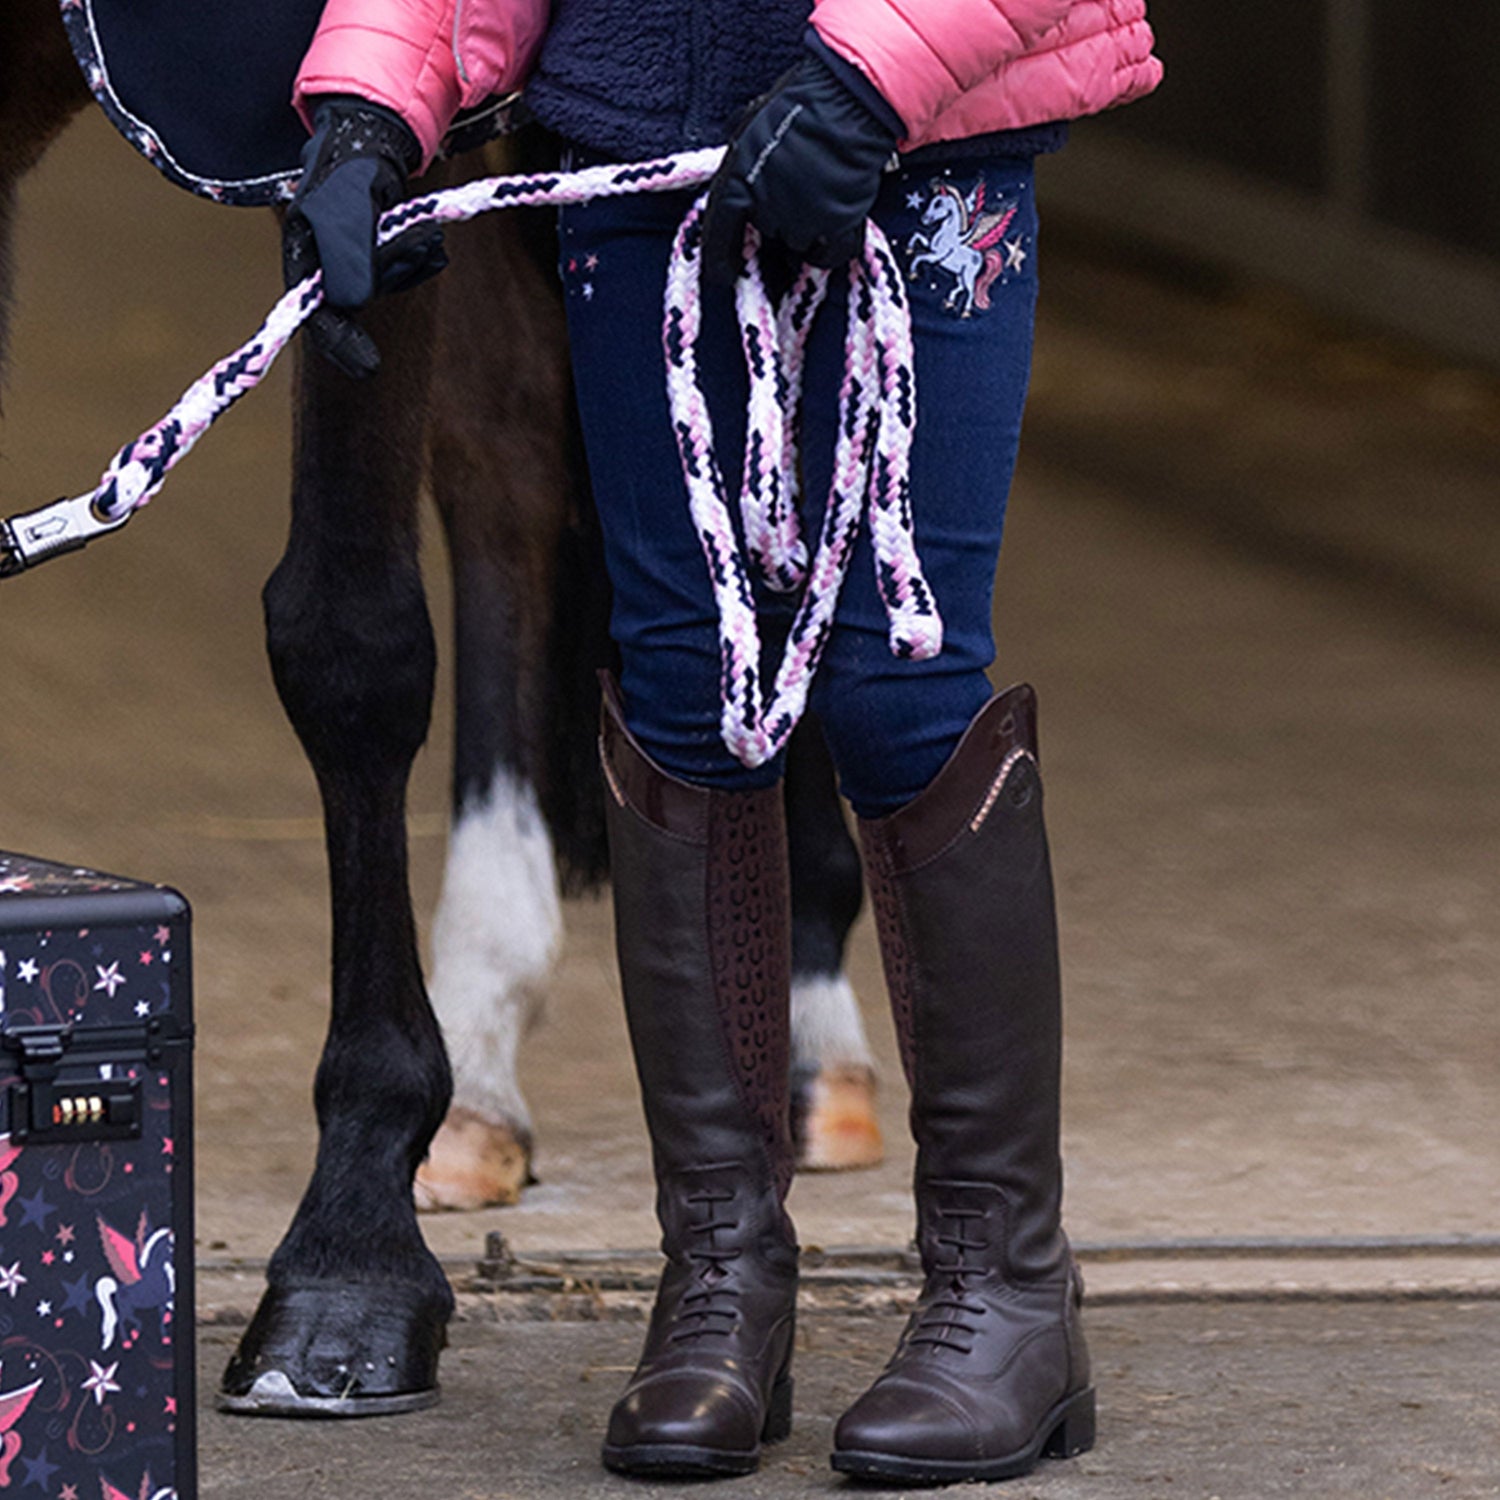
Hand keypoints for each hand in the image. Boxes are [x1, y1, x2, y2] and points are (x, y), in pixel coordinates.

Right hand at [284, 96, 449, 378]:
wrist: (372, 142)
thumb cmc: (350, 169)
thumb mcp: (347, 205)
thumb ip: (348, 252)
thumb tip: (352, 303)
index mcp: (304, 262)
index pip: (319, 318)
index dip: (341, 345)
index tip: (369, 370)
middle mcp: (330, 271)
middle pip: (366, 299)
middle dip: (394, 270)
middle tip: (412, 239)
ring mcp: (359, 267)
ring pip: (393, 284)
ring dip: (412, 258)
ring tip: (414, 227)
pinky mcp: (385, 262)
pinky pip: (413, 273)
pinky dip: (425, 256)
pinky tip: (424, 236)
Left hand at [701, 51, 900, 283]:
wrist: (850, 100)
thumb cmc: (802, 103)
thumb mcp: (753, 121)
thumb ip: (741, 153)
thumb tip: (736, 164)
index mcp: (738, 180)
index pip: (719, 234)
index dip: (720, 260)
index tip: (725, 276)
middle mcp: (765, 208)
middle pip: (766, 236)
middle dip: (776, 225)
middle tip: (795, 197)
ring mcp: (800, 221)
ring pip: (797, 246)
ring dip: (806, 232)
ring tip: (820, 199)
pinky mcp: (835, 227)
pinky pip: (828, 255)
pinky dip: (831, 247)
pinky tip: (836, 227)